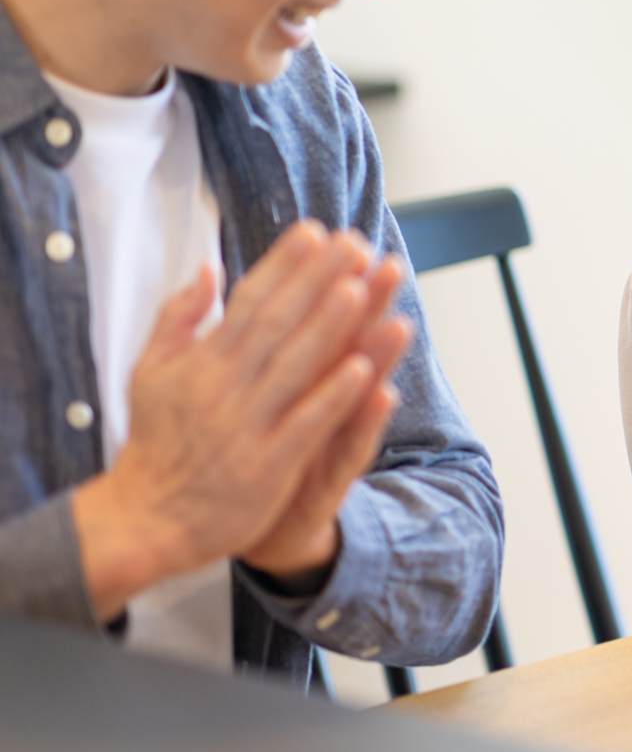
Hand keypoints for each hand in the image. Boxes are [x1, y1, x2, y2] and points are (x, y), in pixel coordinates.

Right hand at [71, 224, 406, 616]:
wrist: (145, 520)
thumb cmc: (156, 442)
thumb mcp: (150, 372)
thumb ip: (179, 317)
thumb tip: (207, 266)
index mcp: (201, 362)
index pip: (248, 302)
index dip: (283, 264)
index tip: (314, 231)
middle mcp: (223, 388)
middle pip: (277, 324)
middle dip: (316, 281)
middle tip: (351, 243)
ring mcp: (246, 426)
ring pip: (294, 368)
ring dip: (329, 327)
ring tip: (360, 289)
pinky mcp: (267, 465)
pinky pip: (306, 424)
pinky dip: (335, 396)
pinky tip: (365, 369)